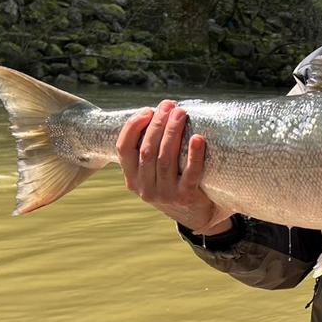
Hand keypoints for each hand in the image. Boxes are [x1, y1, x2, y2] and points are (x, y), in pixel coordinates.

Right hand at [116, 100, 230, 234]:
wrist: (198, 216)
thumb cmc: (176, 184)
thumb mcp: (154, 173)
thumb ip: (150, 151)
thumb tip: (159, 112)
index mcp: (132, 178)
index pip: (123, 149)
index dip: (133, 127)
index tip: (148, 111)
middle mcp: (145, 188)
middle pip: (147, 150)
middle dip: (157, 124)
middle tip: (169, 106)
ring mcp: (165, 194)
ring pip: (165, 159)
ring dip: (173, 132)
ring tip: (181, 113)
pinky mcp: (186, 197)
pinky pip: (190, 173)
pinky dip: (194, 155)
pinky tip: (198, 138)